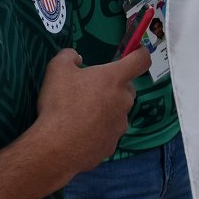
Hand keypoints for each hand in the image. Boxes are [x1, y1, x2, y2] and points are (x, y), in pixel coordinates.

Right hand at [34, 47, 149, 176]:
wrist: (56, 147)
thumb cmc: (60, 103)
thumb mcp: (57, 69)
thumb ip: (69, 56)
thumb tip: (77, 58)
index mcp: (114, 79)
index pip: (141, 60)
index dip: (141, 53)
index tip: (136, 51)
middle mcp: (123, 101)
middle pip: (127, 88)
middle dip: (114, 86)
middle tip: (91, 90)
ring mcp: (120, 126)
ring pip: (118, 112)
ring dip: (106, 110)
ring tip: (81, 115)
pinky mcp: (112, 146)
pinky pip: (108, 133)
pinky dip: (99, 131)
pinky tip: (80, 134)